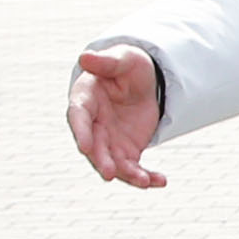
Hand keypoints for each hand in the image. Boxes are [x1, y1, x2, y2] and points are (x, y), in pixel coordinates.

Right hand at [69, 47, 165, 188]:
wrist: (144, 81)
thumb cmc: (127, 66)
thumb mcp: (123, 59)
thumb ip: (106, 61)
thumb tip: (85, 56)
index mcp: (85, 99)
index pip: (78, 117)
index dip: (81, 132)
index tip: (85, 147)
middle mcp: (93, 124)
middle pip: (94, 146)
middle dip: (102, 160)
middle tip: (110, 174)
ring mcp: (109, 139)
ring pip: (113, 162)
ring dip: (127, 174)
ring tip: (144, 182)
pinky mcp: (126, 150)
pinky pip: (133, 167)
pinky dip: (145, 176)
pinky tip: (160, 181)